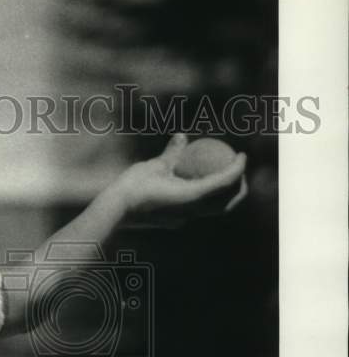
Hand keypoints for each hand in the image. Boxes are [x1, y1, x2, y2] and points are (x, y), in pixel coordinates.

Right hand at [114, 133, 247, 228]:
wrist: (115, 213)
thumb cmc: (131, 186)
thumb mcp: (153, 165)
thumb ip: (172, 153)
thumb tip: (183, 136)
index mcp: (191, 197)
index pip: (224, 183)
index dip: (238, 168)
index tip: (241, 155)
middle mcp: (191, 213)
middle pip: (226, 203)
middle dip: (238, 187)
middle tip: (238, 167)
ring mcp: (184, 219)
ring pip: (214, 209)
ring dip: (224, 194)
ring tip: (223, 175)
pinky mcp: (176, 220)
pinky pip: (200, 208)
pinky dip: (207, 196)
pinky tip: (200, 182)